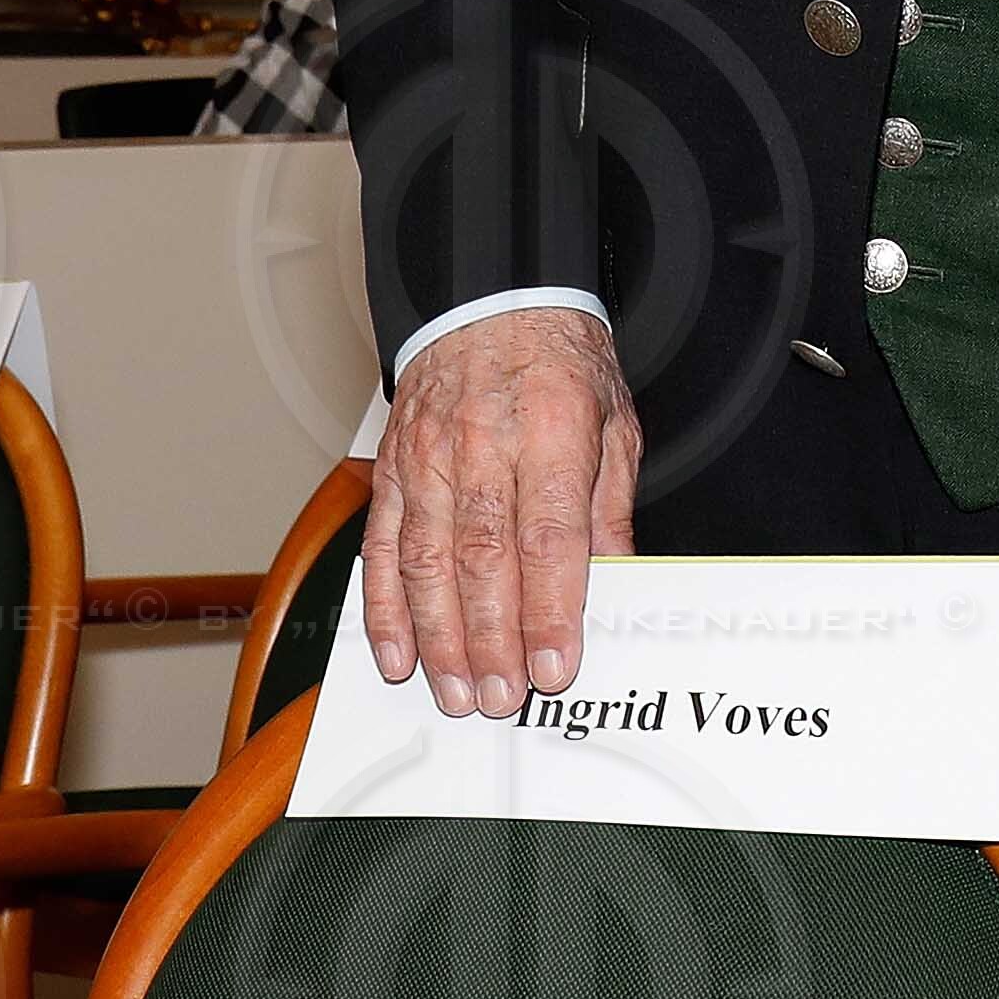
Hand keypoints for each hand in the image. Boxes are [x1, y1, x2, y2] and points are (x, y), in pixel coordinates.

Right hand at [362, 303, 638, 717]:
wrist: (492, 301)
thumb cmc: (560, 365)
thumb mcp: (614, 423)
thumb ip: (610, 508)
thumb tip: (616, 583)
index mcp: (553, 430)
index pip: (550, 534)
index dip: (551, 609)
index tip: (556, 666)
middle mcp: (483, 445)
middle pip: (484, 557)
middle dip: (492, 640)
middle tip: (502, 697)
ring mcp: (429, 459)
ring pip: (427, 561)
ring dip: (439, 638)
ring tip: (456, 692)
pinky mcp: (393, 471)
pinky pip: (381, 548)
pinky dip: (385, 608)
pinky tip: (398, 654)